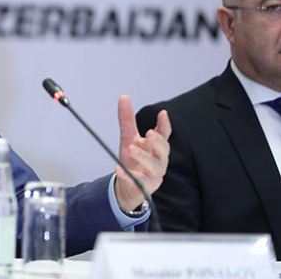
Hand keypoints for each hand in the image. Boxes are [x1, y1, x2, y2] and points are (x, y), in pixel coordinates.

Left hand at [114, 95, 170, 211]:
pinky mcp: (145, 186)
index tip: (162, 114)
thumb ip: (127, 119)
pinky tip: (119, 169)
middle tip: (149, 134)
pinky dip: (128, 175)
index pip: (164, 134)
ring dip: (143, 156)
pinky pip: (139, 181)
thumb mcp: (128, 137)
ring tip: (131, 148)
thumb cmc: (133, 161)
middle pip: (163, 149)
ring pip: (153, 165)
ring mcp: (154, 173)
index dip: (164, 124)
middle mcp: (159, 159)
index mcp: (156, 146)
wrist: (129, 186)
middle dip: (158, 141)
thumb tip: (124, 97)